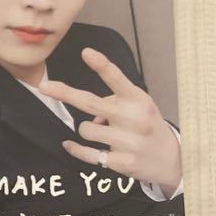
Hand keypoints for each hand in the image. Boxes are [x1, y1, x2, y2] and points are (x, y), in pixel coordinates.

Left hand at [43, 47, 180, 194]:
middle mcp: (134, 118)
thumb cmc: (147, 126)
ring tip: (106, 133)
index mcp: (139, 100)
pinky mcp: (121, 162)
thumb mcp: (139, 108)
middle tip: (44, 86)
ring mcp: (128, 141)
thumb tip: (89, 117)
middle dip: (64, 93)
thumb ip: (114, 103)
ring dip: (88, 130)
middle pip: (90, 103)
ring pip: (86, 129)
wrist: (172, 160)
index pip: (117, 79)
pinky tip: (69, 145)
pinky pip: (86, 153)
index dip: (101, 65)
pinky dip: (74, 149)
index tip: (86, 53)